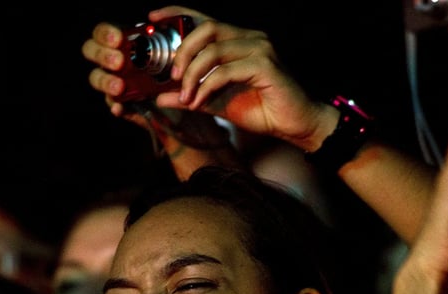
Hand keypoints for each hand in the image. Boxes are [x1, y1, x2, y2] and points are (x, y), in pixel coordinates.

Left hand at [83, 6, 334, 152]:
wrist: (294, 124)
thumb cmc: (262, 110)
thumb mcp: (218, 103)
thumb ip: (191, 97)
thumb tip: (161, 98)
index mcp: (237, 41)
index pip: (203, 18)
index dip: (177, 13)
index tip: (153, 18)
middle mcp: (249, 38)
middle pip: (206, 29)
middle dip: (183, 51)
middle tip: (174, 77)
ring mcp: (259, 49)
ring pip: (213, 50)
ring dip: (193, 74)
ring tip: (186, 96)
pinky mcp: (265, 65)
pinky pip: (225, 71)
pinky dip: (208, 86)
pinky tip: (200, 101)